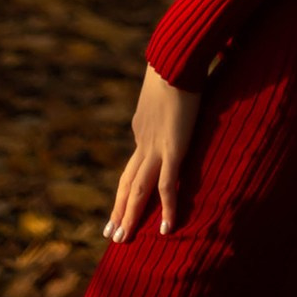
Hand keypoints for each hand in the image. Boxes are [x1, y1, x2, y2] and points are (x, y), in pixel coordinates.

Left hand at [104, 64, 200, 241]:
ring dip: (130, 216)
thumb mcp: (172, 81)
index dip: (131, 182)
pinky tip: (167, 230)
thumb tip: (186, 82)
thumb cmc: (178, 60)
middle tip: (110, 232)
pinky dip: (168, 210)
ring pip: (138, 190)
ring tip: (121, 239)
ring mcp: (155, 147)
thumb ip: (175, 90)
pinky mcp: (173, 149)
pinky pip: (168, 187)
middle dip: (119, 208)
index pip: (136, 160)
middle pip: (128, 181)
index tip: (127, 199)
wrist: (175, 57)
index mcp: (142, 125)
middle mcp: (143, 139)